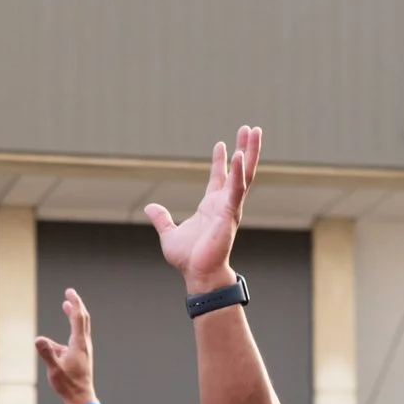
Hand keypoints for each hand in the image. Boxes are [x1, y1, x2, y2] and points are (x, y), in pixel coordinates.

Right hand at [35, 289, 98, 403]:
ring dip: (74, 315)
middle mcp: (84, 344)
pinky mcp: (82, 356)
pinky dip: (71, 329)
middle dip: (76, 305)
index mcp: (78, 344)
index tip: (69, 292)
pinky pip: (77, 337)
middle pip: (83, 319)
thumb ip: (47, 353)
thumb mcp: (54, 369)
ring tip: (66, 306)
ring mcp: (84, 350)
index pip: (78, 317)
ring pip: (81, 327)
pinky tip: (59, 337)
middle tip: (69, 294)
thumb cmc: (68, 385)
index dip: (74, 303)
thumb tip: (38, 339)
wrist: (81, 398)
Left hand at [147, 126, 260, 292]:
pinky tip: (240, 156)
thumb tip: (150, 208)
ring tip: (254, 131)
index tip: (221, 143)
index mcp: (211, 206)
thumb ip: (162, 219)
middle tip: (250, 129)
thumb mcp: (169, 234)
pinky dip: (239, 172)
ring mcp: (230, 207)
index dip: (221, 161)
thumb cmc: (188, 258)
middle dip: (245, 149)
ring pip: (245, 174)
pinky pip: (237, 189)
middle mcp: (224, 204)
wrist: (197, 274)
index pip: (219, 178)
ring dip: (250, 152)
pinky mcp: (230, 213)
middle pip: (239, 170)